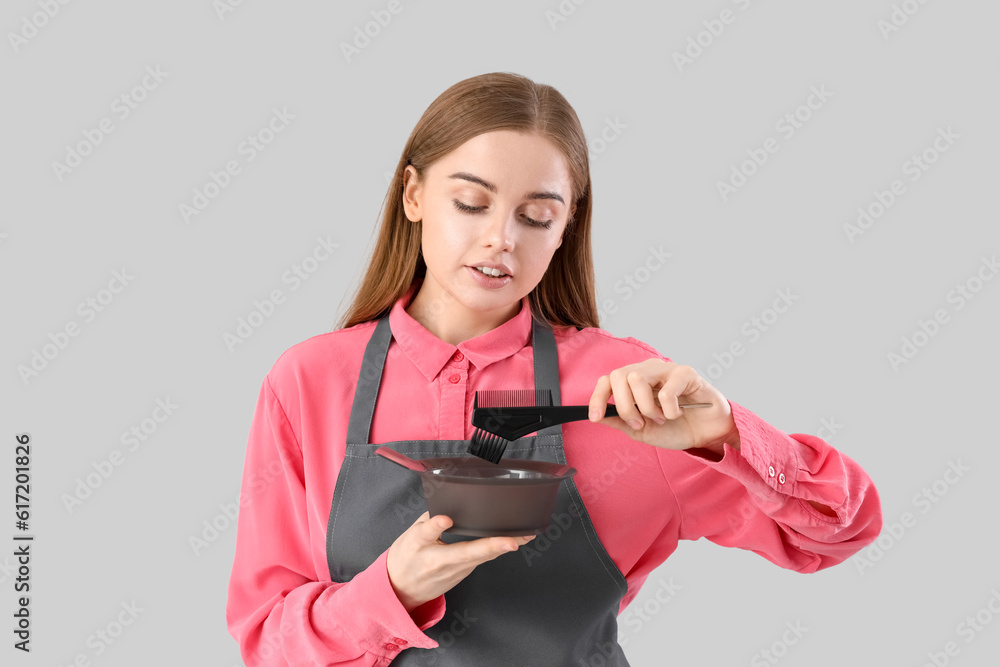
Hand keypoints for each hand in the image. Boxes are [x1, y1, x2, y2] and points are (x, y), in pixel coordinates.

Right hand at [386, 511, 535, 611]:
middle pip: (467, 553)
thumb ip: (428, 520)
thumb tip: (447, 502)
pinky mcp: (464, 573)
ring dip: (503, 547)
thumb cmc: (405, 559)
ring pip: (481, 558)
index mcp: (419, 546)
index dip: (436, 525)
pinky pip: (482, 560)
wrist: (401, 590)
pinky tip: (513, 541)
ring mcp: (454, 571)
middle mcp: (439, 562)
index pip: (428, 534)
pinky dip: (497, 549)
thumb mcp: (409, 536)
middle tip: (514, 540)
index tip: (445, 520)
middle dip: (492, 546)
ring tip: (525, 535)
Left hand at [587, 359, 739, 453]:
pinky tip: (678, 414)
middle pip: (618, 376)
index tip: (596, 418)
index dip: (598, 398)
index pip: (608, 380)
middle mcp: (647, 370)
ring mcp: (666, 369)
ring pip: (637, 378)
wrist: (707, 434)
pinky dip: (669, 410)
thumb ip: (620, 422)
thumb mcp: (642, 430)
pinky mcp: (686, 373)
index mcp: (634, 382)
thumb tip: (598, 416)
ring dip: (646, 408)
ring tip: (661, 419)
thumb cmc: (676, 428)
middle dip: (625, 406)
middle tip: (640, 423)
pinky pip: (665, 391)